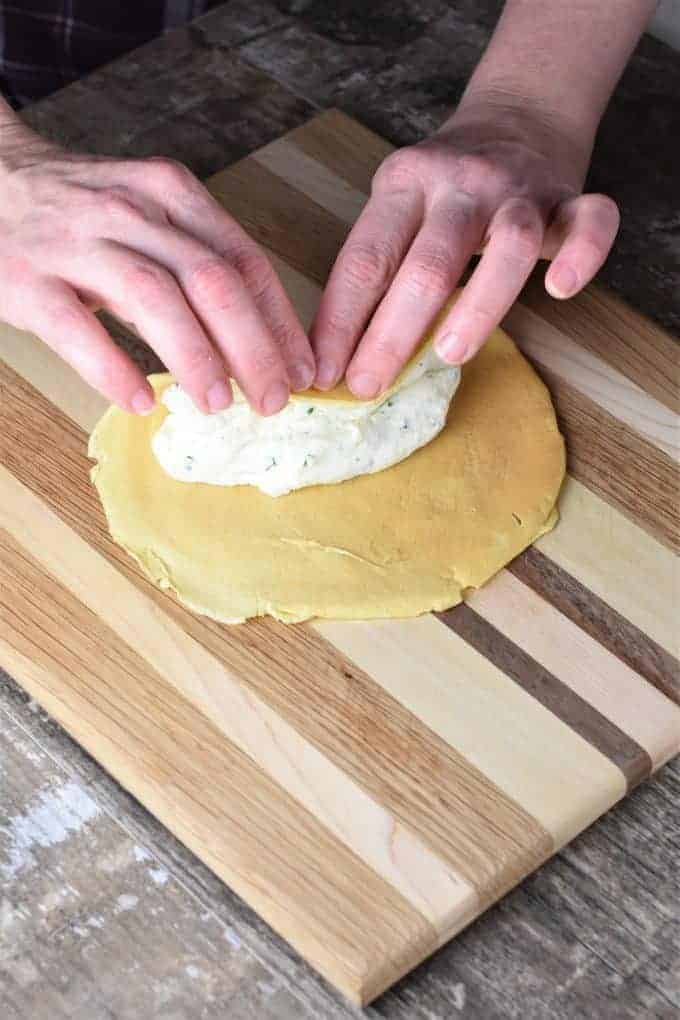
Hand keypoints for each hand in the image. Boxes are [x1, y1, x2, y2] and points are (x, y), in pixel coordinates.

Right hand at [0, 126, 314, 414]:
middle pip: (212, 281)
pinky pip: (76, 328)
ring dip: (196, 358)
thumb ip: (200, 263)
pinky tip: (141, 400)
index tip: (302, 371)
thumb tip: (260, 339)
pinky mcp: (28, 277)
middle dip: (253, 348)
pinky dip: (113, 368)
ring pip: (154, 298)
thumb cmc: (81, 212)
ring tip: (218, 405)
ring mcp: (77, 242)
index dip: (280, 323)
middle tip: (272, 400)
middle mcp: (131, 210)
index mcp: (172, 194)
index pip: (244, 261)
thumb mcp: (150, 216)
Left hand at [311, 106, 619, 397]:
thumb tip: (341, 356)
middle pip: (427, 262)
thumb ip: (381, 265)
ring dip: (477, 306)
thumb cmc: (447, 186)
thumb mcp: (400, 205)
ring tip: (448, 356)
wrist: (518, 112)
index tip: (323, 375)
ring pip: (506, 246)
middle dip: (391, 333)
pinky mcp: (571, 198)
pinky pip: (589, 223)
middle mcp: (459, 183)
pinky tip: (560, 290)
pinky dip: (582, 256)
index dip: (340, 322)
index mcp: (403, 185)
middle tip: (370, 385)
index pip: (366, 260)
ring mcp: (518, 189)